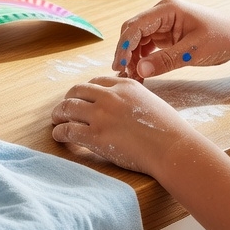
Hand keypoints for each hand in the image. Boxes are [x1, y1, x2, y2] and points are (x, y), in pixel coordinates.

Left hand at [51, 75, 187, 173]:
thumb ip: (132, 100)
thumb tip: (122, 106)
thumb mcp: (150, 102)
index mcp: (124, 86)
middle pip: (77, 91)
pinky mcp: (96, 136)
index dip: (85, 90)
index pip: (95, 81)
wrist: (172, 148)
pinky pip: (68, 130)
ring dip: (58, 113)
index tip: (82, 98)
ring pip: (68, 108)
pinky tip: (58, 135)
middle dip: (68, 99)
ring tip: (56, 119)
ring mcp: (101, 115)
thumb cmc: (169, 130)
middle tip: (64, 108)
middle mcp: (109, 96)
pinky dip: (59, 132)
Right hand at [111, 0, 229, 79]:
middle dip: (126, 53)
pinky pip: (147, 47)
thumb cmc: (221, 37)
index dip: (125, 46)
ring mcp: (162, 24)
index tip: (120, 65)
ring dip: (133, 58)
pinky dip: (142, 59)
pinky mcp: (165, 35)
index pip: (135, 25)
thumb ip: (166, 60)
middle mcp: (161, 14)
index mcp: (166, 10)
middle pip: (132, 32)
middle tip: (123, 74)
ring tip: (132, 77)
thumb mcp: (193, 51)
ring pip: (137, 40)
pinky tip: (142, 73)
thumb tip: (140, 70)